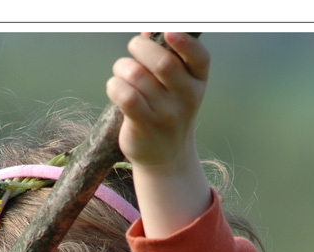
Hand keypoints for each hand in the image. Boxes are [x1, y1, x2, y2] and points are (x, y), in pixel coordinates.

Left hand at [107, 32, 208, 168]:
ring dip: (122, 67)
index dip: (184, 42)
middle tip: (133, 51)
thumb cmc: (167, 110)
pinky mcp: (145, 126)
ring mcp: (166, 114)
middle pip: (162, 62)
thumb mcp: (177, 86)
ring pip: (137, 75)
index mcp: (198, 82)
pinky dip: (114, 86)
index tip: (168, 33)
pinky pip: (125, 96)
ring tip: (122, 74)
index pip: (199, 57)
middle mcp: (187, 98)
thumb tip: (146, 32)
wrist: (166, 157)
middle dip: (139, 48)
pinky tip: (116, 89)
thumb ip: (167, 58)